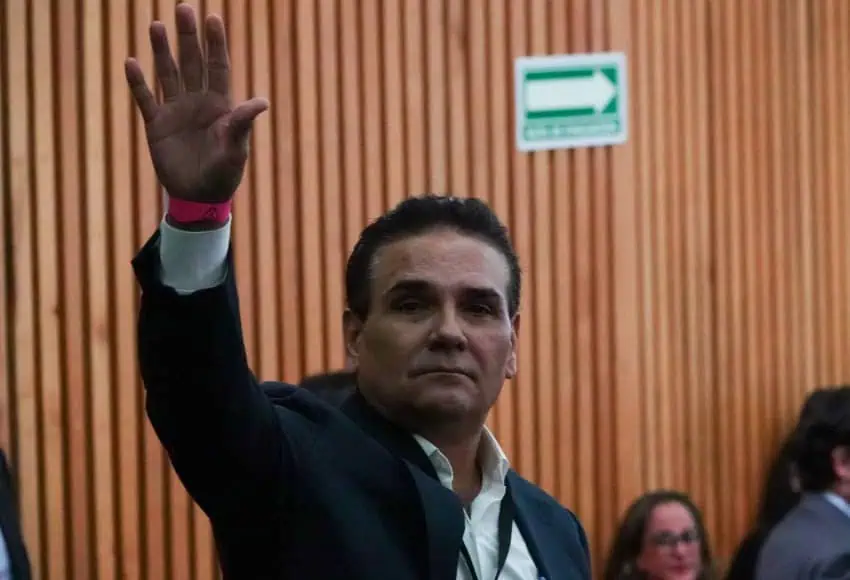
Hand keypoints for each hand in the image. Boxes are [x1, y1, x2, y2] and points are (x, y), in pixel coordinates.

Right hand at [124, 3, 267, 202]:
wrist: (200, 197)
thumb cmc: (224, 174)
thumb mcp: (236, 150)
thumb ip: (242, 124)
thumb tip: (261, 101)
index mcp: (220, 105)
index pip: (218, 67)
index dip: (215, 44)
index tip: (213, 18)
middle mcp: (197, 102)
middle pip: (191, 62)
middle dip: (188, 36)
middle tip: (184, 8)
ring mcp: (175, 111)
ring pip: (168, 73)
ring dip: (161, 50)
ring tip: (156, 24)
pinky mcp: (156, 125)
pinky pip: (145, 99)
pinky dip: (138, 82)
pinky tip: (131, 62)